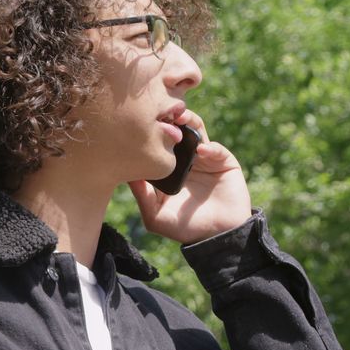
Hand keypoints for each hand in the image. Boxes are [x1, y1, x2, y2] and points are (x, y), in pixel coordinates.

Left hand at [127, 109, 251, 244]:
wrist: (218, 236)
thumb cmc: (184, 228)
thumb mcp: (155, 216)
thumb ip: (142, 197)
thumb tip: (127, 175)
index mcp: (167, 169)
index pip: (157, 145)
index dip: (151, 133)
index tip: (142, 124)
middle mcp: (184, 160)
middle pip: (176, 132)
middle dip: (169, 120)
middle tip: (162, 113)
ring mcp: (204, 159)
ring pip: (196, 132)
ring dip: (190, 122)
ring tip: (181, 119)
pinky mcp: (223, 162)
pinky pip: (216, 149)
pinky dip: (210, 147)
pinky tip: (202, 151)